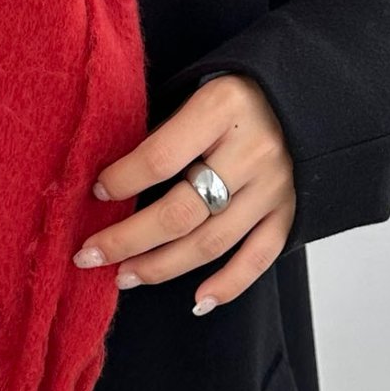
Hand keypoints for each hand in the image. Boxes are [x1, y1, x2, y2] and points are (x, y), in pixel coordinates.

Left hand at [76, 75, 296, 314]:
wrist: (300, 90)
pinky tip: (198, 300)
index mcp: (222, 108)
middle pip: (181, 212)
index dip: (121, 182)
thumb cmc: (230, 92)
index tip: (95, 194)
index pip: (160, 158)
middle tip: (89, 255)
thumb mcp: (192, 91)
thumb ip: (159, 132)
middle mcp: (252, 150)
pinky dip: (230, 284)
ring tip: (124, 275)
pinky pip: (260, 257)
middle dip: (127, 240)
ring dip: (162, 267)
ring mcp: (275, 186)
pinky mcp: (290, 209)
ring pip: (212, 243)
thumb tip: (106, 186)